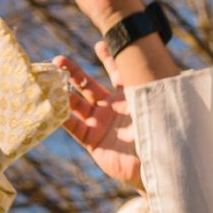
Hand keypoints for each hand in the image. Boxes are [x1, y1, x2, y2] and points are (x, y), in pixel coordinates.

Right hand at [54, 52, 142, 191]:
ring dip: (64, 93)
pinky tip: (54, 108)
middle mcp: (112, 108)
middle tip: (58, 60)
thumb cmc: (160, 136)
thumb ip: (144, 91)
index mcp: (129, 96)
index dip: (107, 58)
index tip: (99, 44)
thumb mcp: (153, 107)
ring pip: (77, 104)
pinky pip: (74, 127)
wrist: (155, 168)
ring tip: (52, 81)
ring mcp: (100, 123)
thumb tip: (145, 73)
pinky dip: (63, 118)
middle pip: (88, 86)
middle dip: (73, 72)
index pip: (116, 73)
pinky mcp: (93, 140)